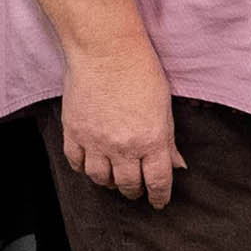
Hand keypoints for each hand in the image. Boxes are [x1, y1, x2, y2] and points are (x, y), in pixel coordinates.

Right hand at [60, 32, 182, 205]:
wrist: (105, 49)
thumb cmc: (140, 70)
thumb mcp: (164, 106)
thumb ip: (168, 140)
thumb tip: (176, 164)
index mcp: (151, 140)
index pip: (157, 181)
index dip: (159, 196)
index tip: (159, 202)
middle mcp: (123, 147)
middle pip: (129, 185)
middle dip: (135, 191)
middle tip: (137, 190)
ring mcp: (95, 141)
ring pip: (101, 179)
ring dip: (110, 183)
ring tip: (114, 178)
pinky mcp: (73, 132)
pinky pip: (76, 163)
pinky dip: (84, 168)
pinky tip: (91, 164)